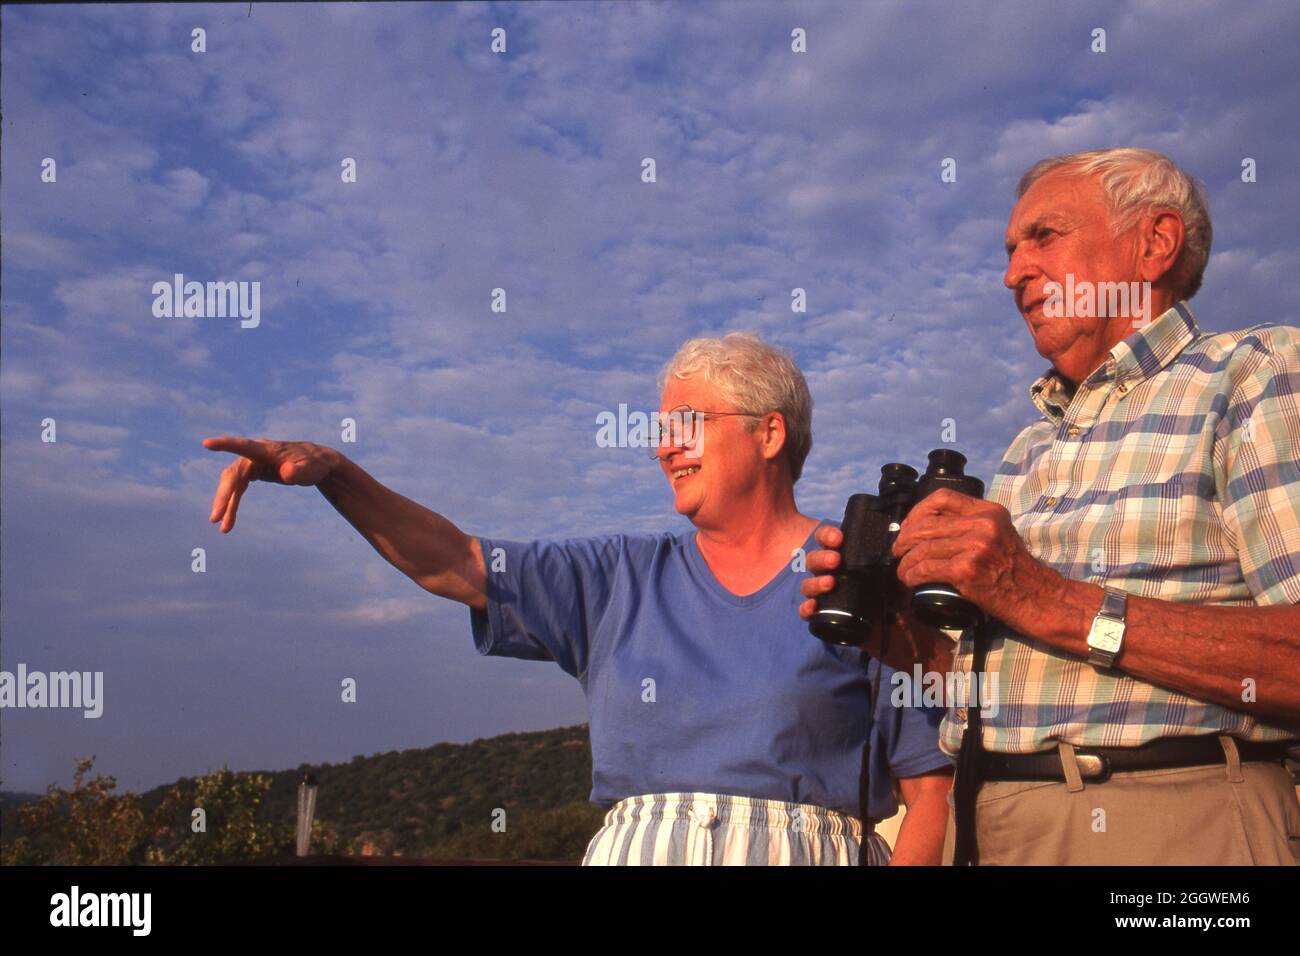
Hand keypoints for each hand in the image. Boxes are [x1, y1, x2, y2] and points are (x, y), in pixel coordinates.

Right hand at [202, 436, 337, 532]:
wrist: (318, 463)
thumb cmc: (315, 464)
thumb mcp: (310, 470)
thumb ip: (298, 471)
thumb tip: (285, 473)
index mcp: (267, 450)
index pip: (243, 446)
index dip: (225, 444)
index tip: (206, 443)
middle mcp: (255, 455)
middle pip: (233, 474)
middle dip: (224, 496)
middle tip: (215, 517)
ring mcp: (252, 464)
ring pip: (232, 484)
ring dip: (226, 505)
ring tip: (222, 527)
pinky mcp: (253, 473)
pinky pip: (238, 490)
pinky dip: (233, 505)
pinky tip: (228, 522)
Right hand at [799, 524, 952, 672]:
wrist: (907, 634)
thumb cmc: (902, 599)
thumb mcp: (900, 575)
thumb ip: (895, 558)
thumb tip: (892, 541)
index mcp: (847, 559)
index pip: (827, 540)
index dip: (827, 535)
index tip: (839, 539)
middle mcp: (834, 574)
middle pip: (813, 560)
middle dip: (821, 557)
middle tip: (836, 561)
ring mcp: (829, 596)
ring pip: (807, 584)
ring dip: (814, 581)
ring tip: (830, 583)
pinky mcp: (827, 619)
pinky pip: (807, 613)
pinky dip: (805, 608)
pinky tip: (812, 606)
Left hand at [892, 487, 1062, 633]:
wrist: (1037, 597)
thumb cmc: (1016, 571)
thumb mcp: (999, 534)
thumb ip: (973, 525)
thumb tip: (931, 526)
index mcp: (989, 511)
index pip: (943, 498)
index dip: (918, 511)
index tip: (908, 526)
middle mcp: (983, 524)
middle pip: (927, 524)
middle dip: (905, 539)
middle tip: (898, 551)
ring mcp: (976, 546)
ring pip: (923, 548)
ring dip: (905, 562)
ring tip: (902, 570)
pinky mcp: (967, 569)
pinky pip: (926, 569)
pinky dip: (912, 575)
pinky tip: (909, 580)